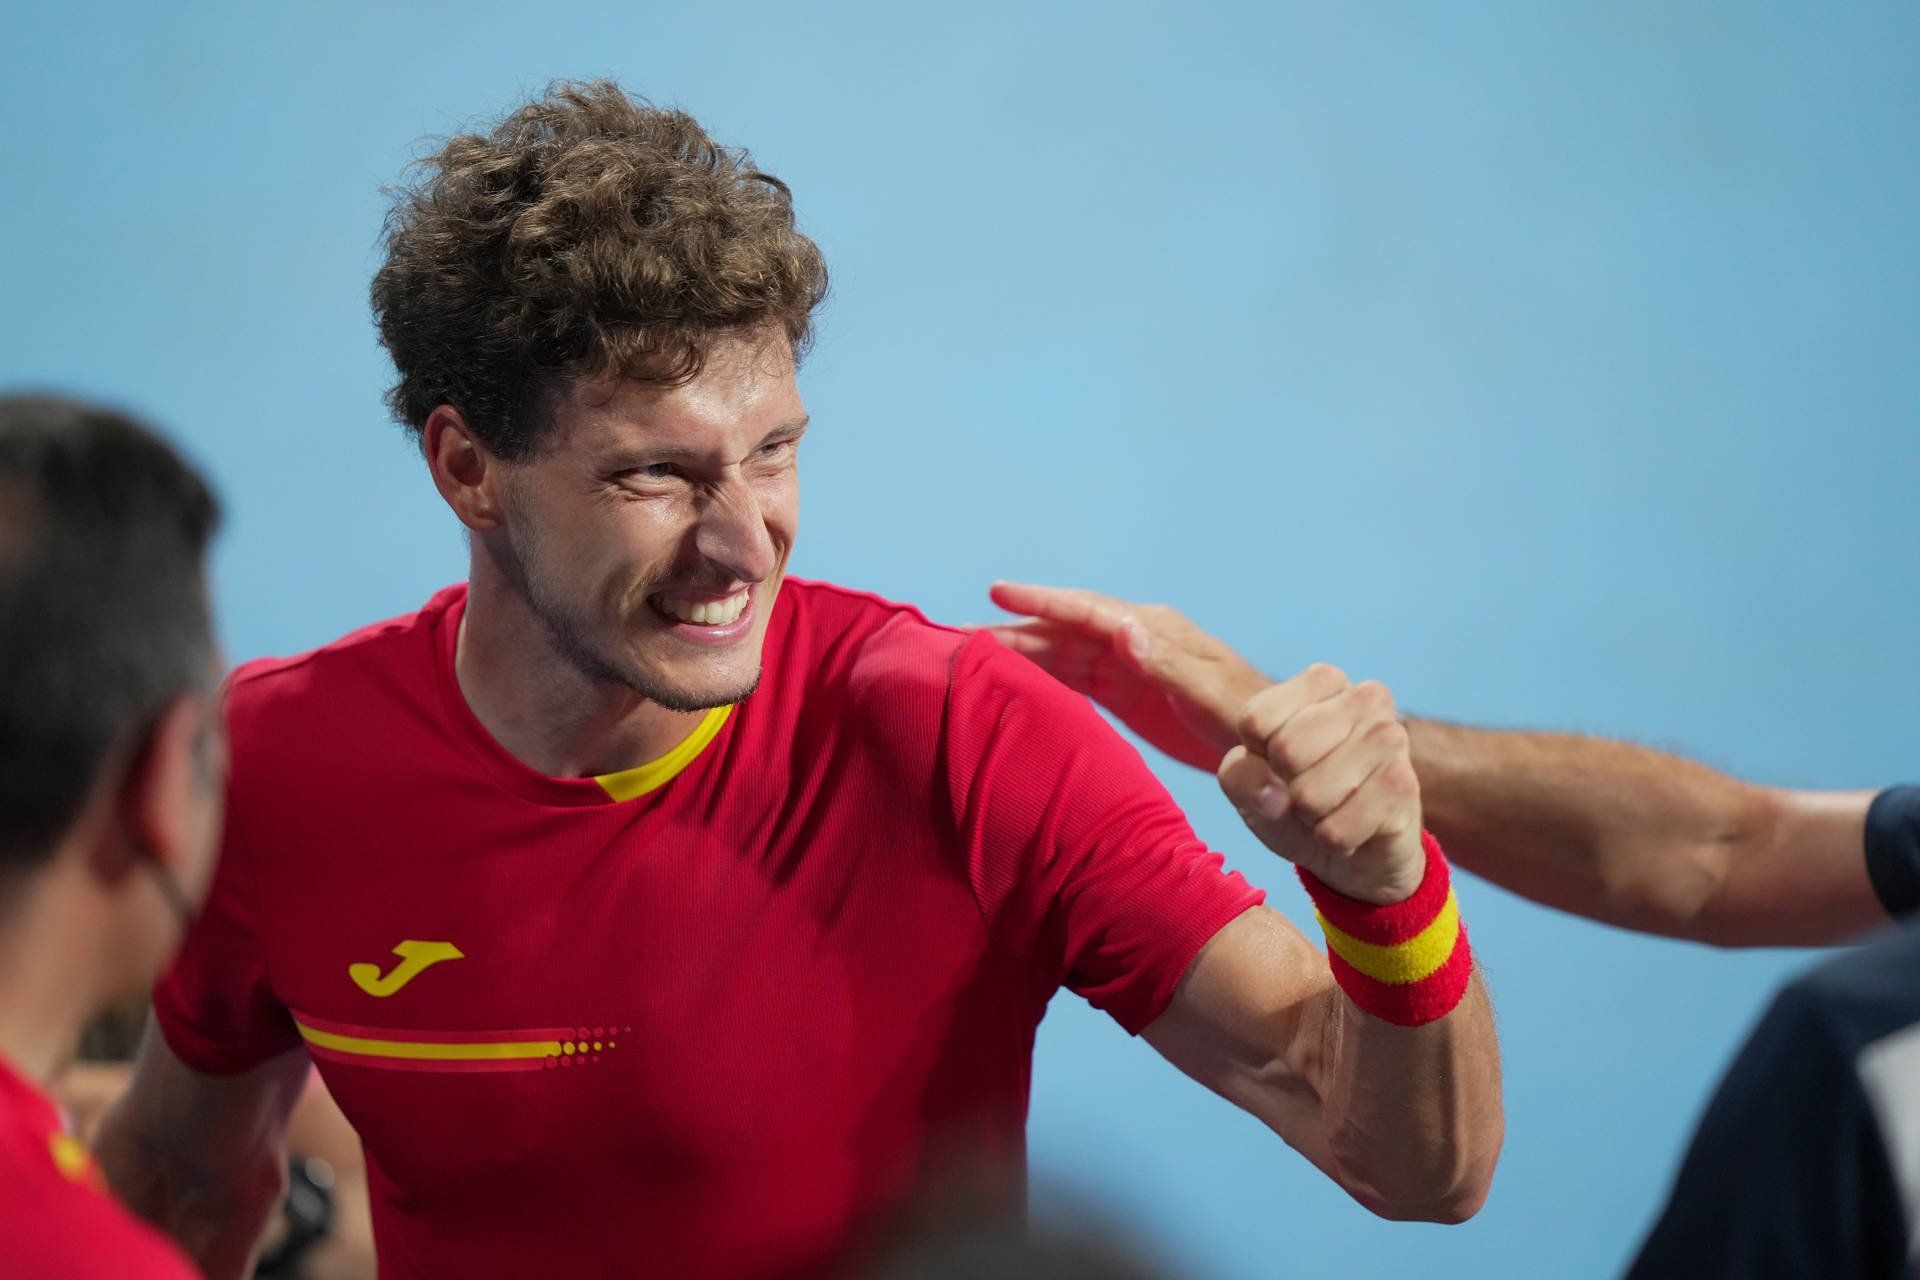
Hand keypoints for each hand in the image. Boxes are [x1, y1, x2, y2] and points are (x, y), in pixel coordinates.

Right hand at [980, 582, 1271, 771]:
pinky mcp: (1123, 695)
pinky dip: (1040, 677)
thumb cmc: (1247, 716)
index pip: (1087, 610)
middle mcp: (1133, 640)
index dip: (1042, 601)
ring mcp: (1126, 667)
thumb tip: (1123, 629)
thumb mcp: (1210, 691)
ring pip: (1061, 654)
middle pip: (1063, 630)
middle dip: (1014, 628)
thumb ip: (1167, 662)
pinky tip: (1011, 681)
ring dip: (1020, 652)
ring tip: (973, 655)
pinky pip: (1072, 680)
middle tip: (960, 632)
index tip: (998, 592)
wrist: (1268, 748)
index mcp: (1152, 630)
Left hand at [1219, 664, 1425, 904]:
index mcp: (1325, 681)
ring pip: (1311, 794)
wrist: (1356, 849)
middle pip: (1286, 750)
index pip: (1256, 720)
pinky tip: (1355, 827)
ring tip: (1333, 807)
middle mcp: (1366, 698)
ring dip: (1312, 816)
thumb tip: (1276, 797)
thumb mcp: (1249, 782)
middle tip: (1308, 789)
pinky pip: (1338, 829)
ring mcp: (1391, 738)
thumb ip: (1240, 775)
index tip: (1279, 761)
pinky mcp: (1404, 786)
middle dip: (1287, 786)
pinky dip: (1333, 840)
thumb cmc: (1295, 799)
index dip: (1256, 755)